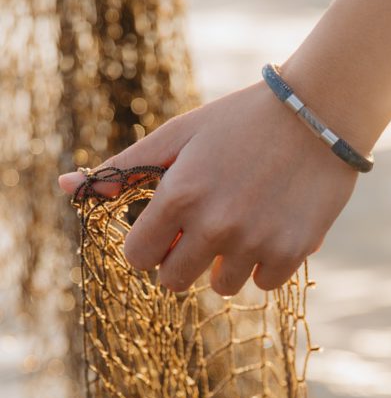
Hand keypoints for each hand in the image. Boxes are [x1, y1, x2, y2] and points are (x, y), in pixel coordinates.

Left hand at [59, 80, 358, 295]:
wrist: (317, 112)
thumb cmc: (242, 119)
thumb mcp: (180, 134)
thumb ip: (124, 166)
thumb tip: (65, 187)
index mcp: (180, 195)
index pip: (137, 257)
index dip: (148, 246)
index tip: (165, 234)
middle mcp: (215, 225)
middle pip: (175, 281)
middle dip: (184, 259)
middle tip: (206, 230)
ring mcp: (256, 241)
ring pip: (223, 286)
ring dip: (227, 262)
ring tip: (246, 224)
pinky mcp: (293, 250)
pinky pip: (265, 282)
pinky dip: (266, 262)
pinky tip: (274, 228)